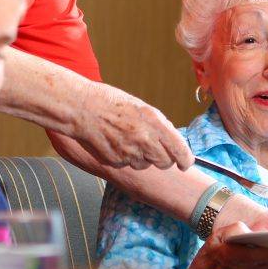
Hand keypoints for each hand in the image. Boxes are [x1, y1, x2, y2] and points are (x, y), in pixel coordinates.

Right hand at [63, 81, 193, 170]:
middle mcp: (144, 139)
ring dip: (142, 157)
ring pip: (145, 165)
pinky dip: (125, 157)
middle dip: (163, 158)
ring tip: (127, 138)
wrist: (82, 109)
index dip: (185, 159)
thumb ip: (158, 125)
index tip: (186, 162)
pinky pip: (127, 164)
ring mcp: (129, 152)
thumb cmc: (111, 103)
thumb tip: (172, 140)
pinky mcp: (116, 161)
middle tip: (154, 148)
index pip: (179, 150)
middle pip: (165, 162)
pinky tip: (116, 142)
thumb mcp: (141, 107)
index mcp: (154, 122)